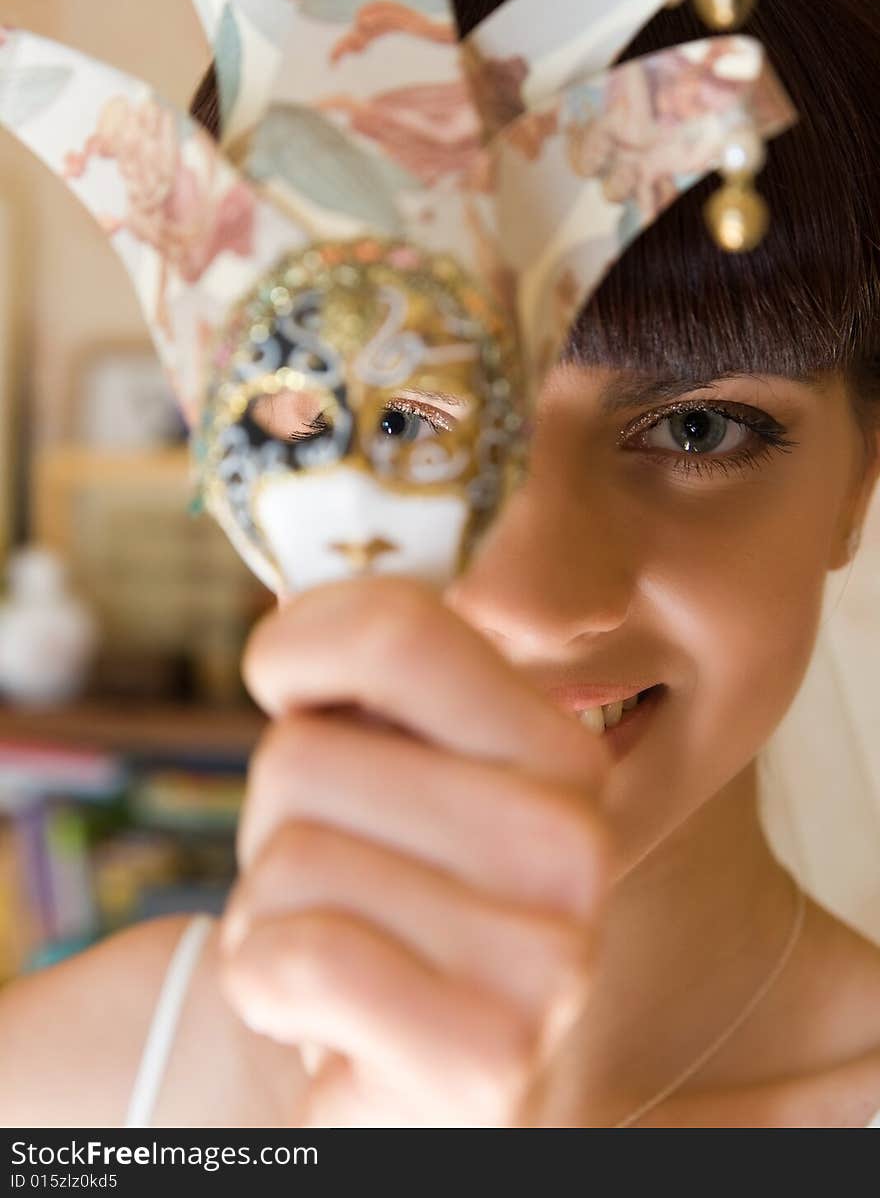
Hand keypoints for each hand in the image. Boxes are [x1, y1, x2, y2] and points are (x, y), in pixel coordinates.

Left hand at [219, 576, 609, 1125]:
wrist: (375, 1057)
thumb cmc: (369, 881)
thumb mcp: (377, 752)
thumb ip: (373, 655)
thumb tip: (325, 542)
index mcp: (564, 749)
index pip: (398, 629)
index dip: (298, 647)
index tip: (288, 685)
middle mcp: (580, 843)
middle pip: (307, 752)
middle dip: (278, 814)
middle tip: (335, 867)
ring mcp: (551, 960)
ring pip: (291, 857)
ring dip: (270, 904)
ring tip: (335, 939)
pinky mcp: (489, 1060)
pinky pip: (299, 957)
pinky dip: (266, 979)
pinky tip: (321, 1009)